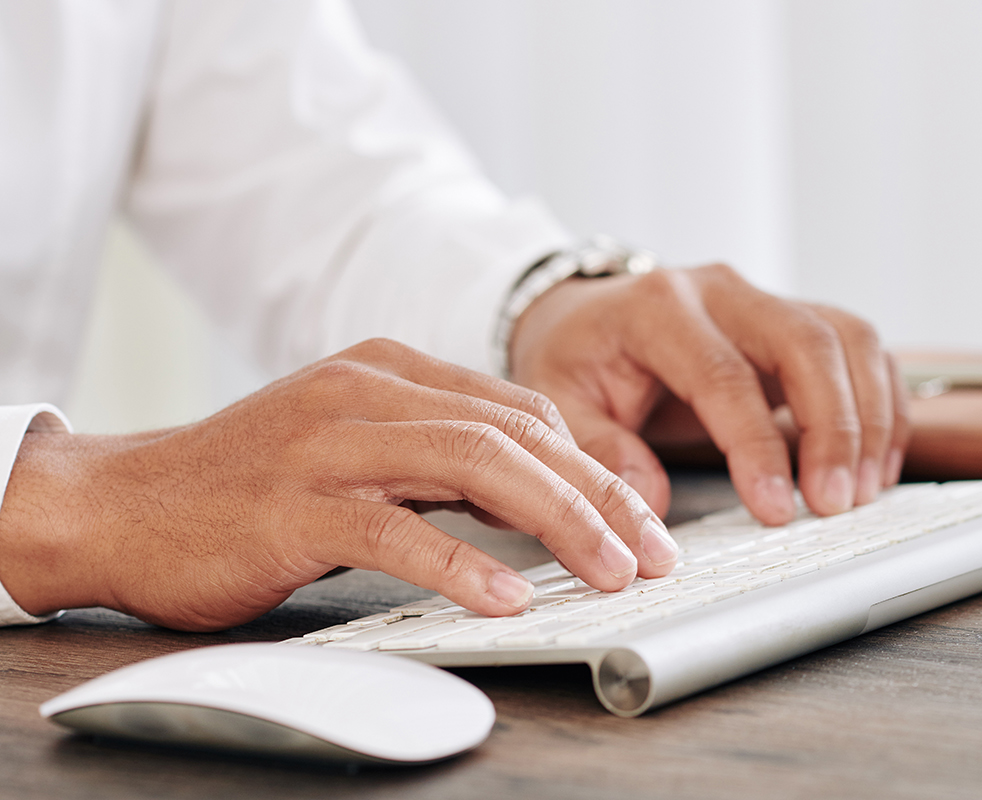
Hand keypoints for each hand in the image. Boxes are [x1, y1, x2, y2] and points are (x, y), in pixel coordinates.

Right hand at [0, 339, 676, 631]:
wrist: (121, 503)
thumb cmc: (247, 485)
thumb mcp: (357, 448)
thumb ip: (439, 458)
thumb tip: (539, 496)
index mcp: (389, 370)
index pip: (523, 407)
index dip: (595, 464)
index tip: (642, 517)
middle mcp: (366, 390)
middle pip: (517, 433)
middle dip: (601, 494)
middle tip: (654, 550)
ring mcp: (328, 443)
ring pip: (475, 466)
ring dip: (560, 522)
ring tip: (612, 571)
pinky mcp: (293, 505)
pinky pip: (396, 531)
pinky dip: (463, 565)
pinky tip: (510, 596)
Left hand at [508, 263, 911, 525]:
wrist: (588, 314)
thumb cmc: (578, 359)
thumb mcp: (559, 404)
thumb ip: (599, 452)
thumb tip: (649, 501)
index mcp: (659, 308)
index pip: (725, 374)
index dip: (758, 445)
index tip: (776, 507)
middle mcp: (723, 292)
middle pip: (808, 343)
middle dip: (835, 429)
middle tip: (835, 503)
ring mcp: (767, 301)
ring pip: (848, 340)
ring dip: (868, 419)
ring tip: (860, 491)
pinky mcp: (798, 320)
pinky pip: (862, 351)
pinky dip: (880, 407)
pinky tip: (874, 464)